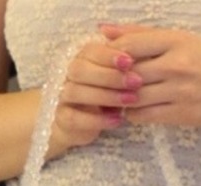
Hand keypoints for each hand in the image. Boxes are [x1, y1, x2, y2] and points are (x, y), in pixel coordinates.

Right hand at [47, 35, 143, 156]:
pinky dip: (97, 120)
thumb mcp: (115, 78)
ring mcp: (62, 96)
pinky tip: (117, 120)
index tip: (130, 62)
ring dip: (106, 96)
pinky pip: (74, 118)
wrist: (79, 124)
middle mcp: (67, 75)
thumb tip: (138, 47)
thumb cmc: (103, 96)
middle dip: (110, 75)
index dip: (109, 55)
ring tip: (130, 101)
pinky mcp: (62, 118)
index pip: (90, 51)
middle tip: (136, 82)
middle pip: (81, 69)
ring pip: (77, 92)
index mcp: (80, 59)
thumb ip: (122, 63)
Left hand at [96, 24, 200, 129]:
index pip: (131, 44)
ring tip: (113, 96)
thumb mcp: (184, 40)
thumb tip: (105, 30)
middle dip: (111, 78)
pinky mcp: (182, 114)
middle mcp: (177, 64)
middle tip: (100, 81)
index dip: (110, 53)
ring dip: (119, 98)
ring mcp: (180, 91)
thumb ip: (144, 36)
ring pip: (134, 96)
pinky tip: (130, 109)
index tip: (102, 58)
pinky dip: (132, 113)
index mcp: (178, 40)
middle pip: (129, 71)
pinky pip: (145, 115)